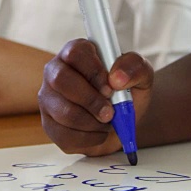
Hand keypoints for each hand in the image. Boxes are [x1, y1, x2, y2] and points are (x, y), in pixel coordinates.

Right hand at [38, 39, 153, 156]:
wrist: (125, 119)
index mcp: (78, 52)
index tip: (111, 88)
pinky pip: (63, 134)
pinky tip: (99, 132)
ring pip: (62, 111)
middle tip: (110, 112)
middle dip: (90, 100)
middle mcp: (57, 71)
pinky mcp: (49, 123)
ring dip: (92, 122)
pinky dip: (88, 138)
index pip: (75, 53)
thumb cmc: (128, 90)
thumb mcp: (142, 75)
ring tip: (108, 122)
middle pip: (60, 80)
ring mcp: (49, 97)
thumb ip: (134, 67)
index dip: (93, 72)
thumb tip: (116, 77)